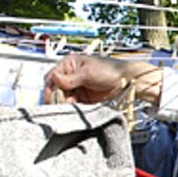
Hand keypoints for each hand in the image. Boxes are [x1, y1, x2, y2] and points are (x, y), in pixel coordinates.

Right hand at [44, 54, 161, 104]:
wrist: (127, 80)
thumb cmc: (110, 70)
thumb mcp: (88, 73)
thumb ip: (71, 78)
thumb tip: (54, 79)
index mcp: (69, 65)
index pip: (52, 78)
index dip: (50, 89)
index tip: (51, 100)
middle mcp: (70, 76)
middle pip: (55, 90)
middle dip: (57, 99)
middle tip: (61, 107)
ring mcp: (76, 88)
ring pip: (63, 99)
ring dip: (65, 106)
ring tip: (70, 110)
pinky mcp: (83, 99)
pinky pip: (73, 105)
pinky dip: (72, 109)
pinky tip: (75, 112)